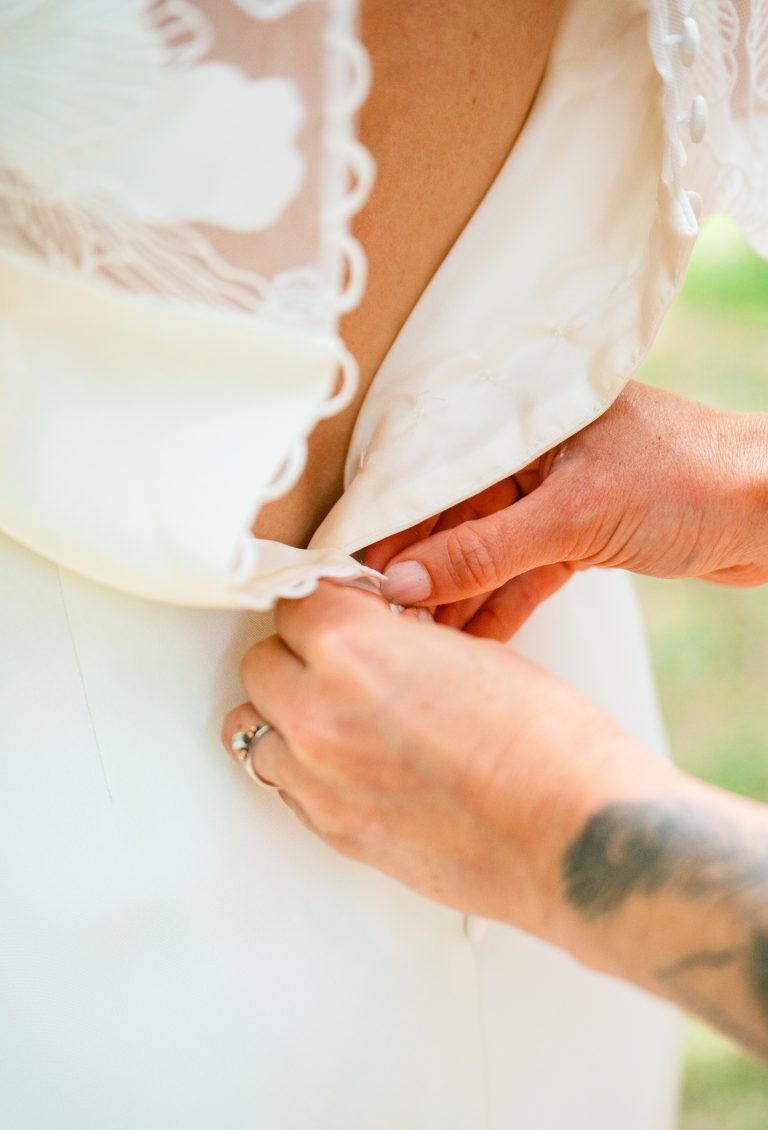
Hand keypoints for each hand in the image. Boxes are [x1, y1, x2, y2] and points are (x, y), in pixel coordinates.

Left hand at [222, 581, 767, 1062]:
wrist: (579, 839)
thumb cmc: (547, 740)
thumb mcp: (470, 652)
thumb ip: (397, 639)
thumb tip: (372, 635)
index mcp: (352, 649)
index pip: (293, 601)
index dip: (326, 603)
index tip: (345, 609)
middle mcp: (317, 713)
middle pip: (260, 663)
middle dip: (298, 653)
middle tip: (344, 659)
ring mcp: (318, 781)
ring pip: (253, 728)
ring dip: (287, 713)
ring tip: (340, 713)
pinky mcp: (333, 832)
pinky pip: (285, 784)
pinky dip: (304, 766)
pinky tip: (353, 761)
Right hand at [365, 382, 767, 639]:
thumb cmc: (692, 478)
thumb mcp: (574, 516)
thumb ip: (483, 553)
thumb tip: (404, 582)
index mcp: (523, 415)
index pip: (433, 465)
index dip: (392, 518)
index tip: (355, 567)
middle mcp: (530, 450)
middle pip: (453, 514)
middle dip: (420, 568)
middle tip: (383, 616)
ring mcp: (554, 494)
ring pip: (484, 549)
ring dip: (455, 596)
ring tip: (419, 640)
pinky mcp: (577, 535)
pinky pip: (520, 572)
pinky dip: (498, 606)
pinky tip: (469, 643)